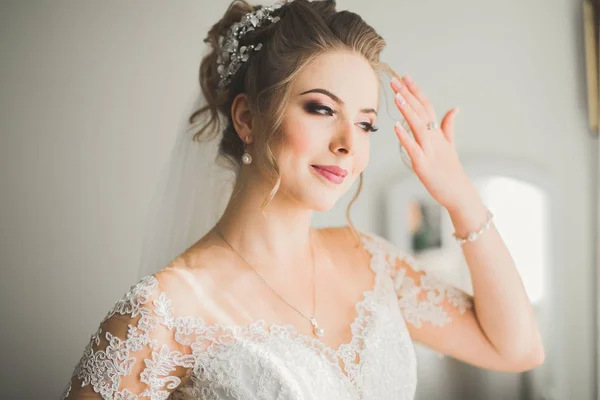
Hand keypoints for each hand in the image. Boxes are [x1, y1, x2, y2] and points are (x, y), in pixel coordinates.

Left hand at [391, 75, 474, 210]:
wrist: (459, 193)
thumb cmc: (451, 171)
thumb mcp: (450, 145)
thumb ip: (448, 126)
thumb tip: (455, 108)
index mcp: (438, 133)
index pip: (427, 106)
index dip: (416, 91)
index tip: (405, 76)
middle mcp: (434, 138)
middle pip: (421, 112)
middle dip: (407, 95)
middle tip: (395, 80)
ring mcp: (429, 151)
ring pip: (418, 126)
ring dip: (407, 110)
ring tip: (397, 96)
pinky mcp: (423, 165)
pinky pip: (413, 149)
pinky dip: (405, 137)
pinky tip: (396, 126)